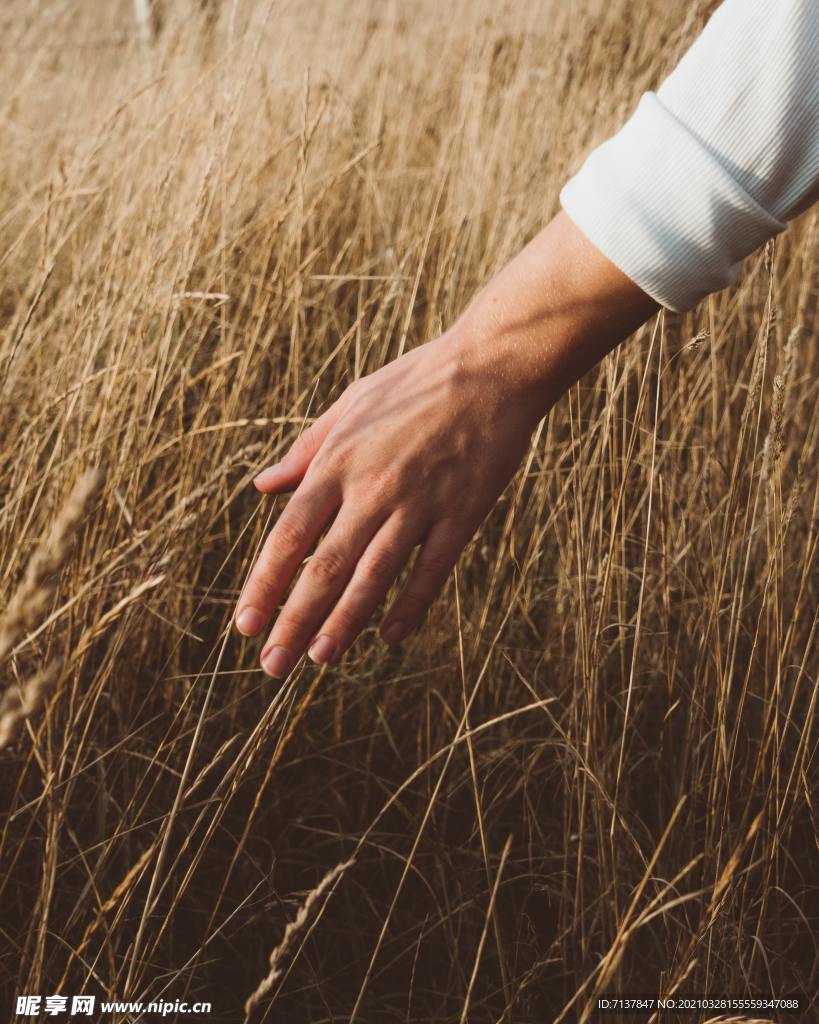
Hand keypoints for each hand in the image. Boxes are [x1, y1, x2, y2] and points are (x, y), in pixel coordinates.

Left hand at [234, 328, 541, 675]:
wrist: (492, 368)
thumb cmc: (416, 381)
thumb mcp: (350, 404)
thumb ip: (306, 449)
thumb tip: (264, 485)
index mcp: (338, 461)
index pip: (289, 536)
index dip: (265, 585)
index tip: (245, 624)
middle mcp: (372, 488)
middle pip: (323, 568)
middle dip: (293, 621)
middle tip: (272, 666)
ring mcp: (419, 504)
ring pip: (373, 578)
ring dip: (343, 624)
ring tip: (319, 660)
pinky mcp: (461, 514)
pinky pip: (431, 572)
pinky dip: (409, 607)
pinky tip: (390, 636)